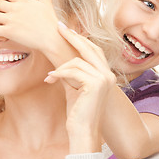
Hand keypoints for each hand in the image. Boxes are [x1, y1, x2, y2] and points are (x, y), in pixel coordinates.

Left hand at [44, 24, 116, 152]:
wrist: (83, 131)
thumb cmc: (78, 112)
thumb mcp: (75, 86)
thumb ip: (73, 71)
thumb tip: (62, 57)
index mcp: (106, 74)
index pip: (94, 50)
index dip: (81, 39)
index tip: (67, 30)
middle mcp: (108, 74)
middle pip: (90, 48)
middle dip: (73, 36)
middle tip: (59, 27)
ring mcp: (104, 78)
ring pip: (77, 61)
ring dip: (60, 68)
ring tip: (50, 77)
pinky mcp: (95, 84)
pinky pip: (72, 71)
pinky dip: (59, 74)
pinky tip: (50, 80)